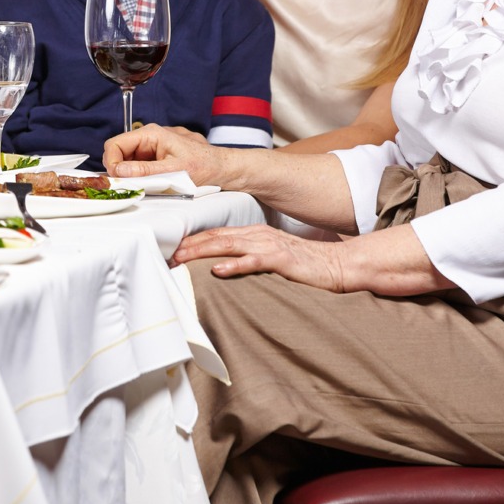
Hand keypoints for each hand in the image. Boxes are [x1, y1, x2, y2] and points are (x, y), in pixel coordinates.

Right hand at [103, 124, 231, 184]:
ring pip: (128, 160)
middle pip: (119, 151)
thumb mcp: (173, 171)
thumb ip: (144, 170)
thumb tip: (118, 171)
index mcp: (152, 133)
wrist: (224, 168)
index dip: (111, 163)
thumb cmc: (205, 166)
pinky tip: (150, 183)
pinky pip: (139, 165)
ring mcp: (153, 146)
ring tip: (142, 185)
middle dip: (119, 169)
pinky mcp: (157, 156)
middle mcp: (150, 136)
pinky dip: (139, 175)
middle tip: (127, 186)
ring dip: (130, 174)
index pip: (115, 144)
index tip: (116, 180)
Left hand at [172, 224, 347, 290]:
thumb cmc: (303, 264)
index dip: (192, 239)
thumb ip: (248, 256)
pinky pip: (254, 261)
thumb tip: (222, 266)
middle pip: (216, 236)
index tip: (171, 247)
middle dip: (189, 244)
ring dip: (202, 251)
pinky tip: (218, 270)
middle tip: (166, 253)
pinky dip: (235, 265)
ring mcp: (269, 245)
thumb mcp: (271, 256)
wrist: (337, 264)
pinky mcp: (281, 259)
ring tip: (181, 259)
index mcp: (253, 233)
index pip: (216, 233)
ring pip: (228, 245)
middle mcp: (257, 235)